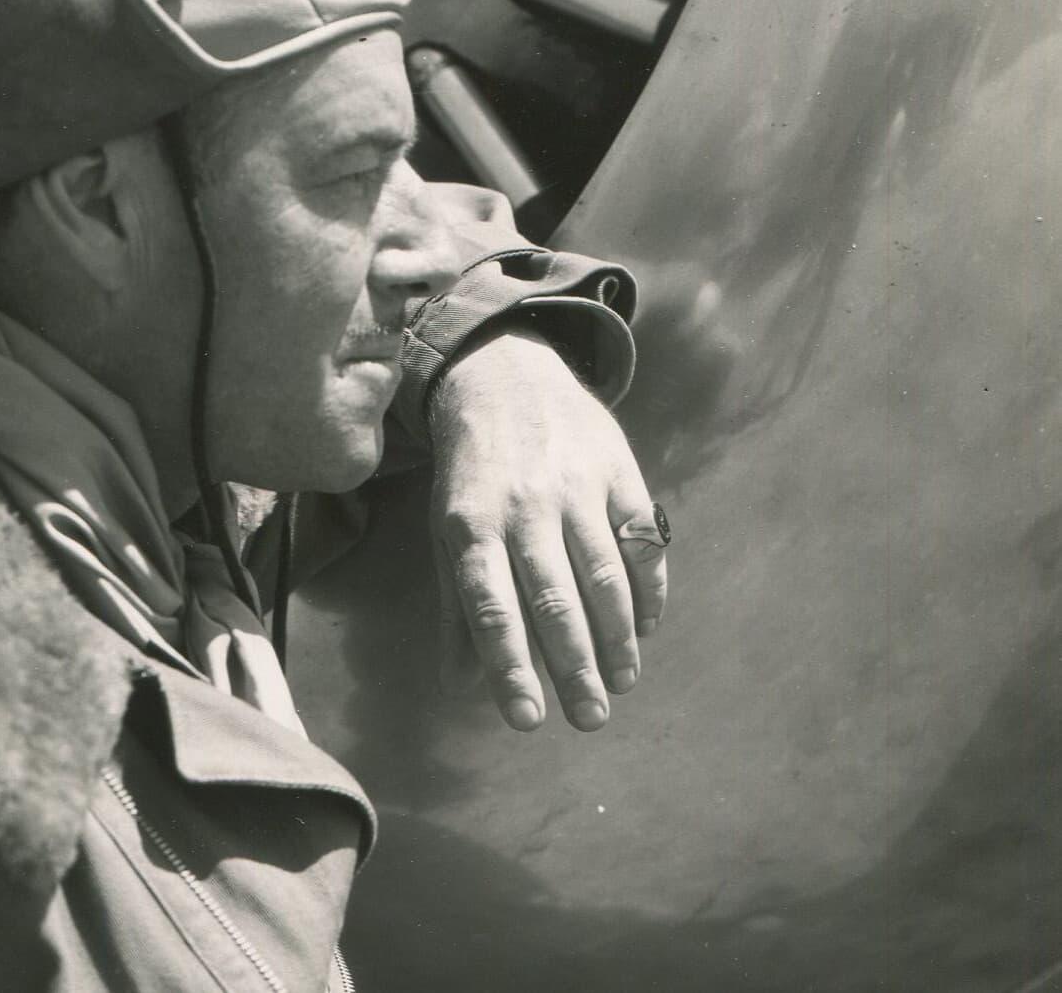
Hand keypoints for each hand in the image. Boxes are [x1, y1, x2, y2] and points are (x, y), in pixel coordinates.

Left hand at [426, 324, 668, 731]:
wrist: (504, 375)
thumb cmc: (471, 473)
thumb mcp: (447, 530)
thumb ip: (457, 606)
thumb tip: (461, 685)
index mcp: (471, 526)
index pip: (490, 609)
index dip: (509, 667)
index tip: (528, 720)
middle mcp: (524, 507)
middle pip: (554, 600)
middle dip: (574, 666)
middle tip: (591, 720)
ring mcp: (575, 487)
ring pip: (604, 574)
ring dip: (617, 636)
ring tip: (623, 683)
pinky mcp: (618, 470)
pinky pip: (641, 539)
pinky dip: (649, 587)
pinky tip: (648, 629)